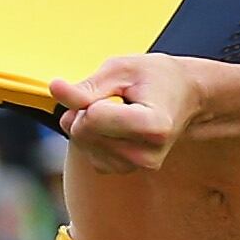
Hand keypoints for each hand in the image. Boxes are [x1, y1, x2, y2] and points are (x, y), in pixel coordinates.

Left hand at [52, 53, 210, 172]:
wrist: (185, 96)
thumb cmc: (156, 77)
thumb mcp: (122, 69)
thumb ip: (87, 85)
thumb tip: (54, 89)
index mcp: (154, 125)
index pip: (93, 117)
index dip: (89, 97)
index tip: (110, 88)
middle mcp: (148, 153)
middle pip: (83, 132)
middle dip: (83, 111)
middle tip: (110, 97)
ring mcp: (137, 165)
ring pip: (82, 144)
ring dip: (86, 124)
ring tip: (115, 109)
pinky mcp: (126, 170)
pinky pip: (87, 154)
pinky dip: (92, 137)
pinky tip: (113, 125)